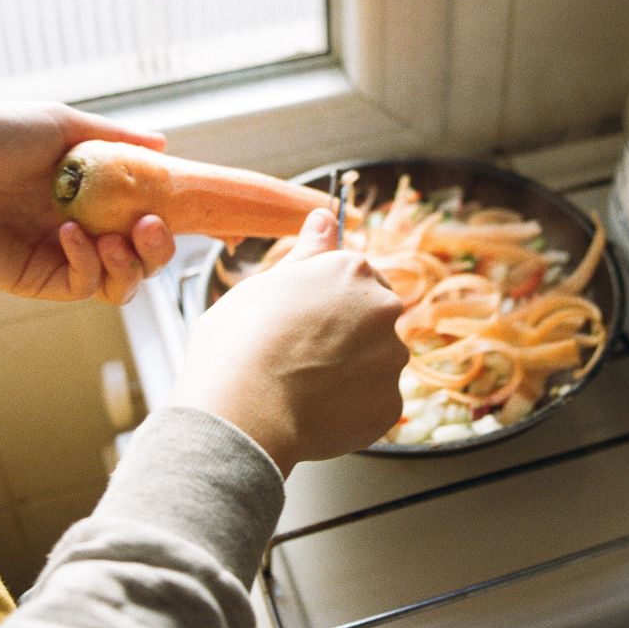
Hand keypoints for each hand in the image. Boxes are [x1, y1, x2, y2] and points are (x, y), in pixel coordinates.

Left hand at [0, 101, 175, 303]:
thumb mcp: (57, 124)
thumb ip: (111, 136)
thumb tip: (164, 143)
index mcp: (96, 191)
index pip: (149, 211)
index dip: (176, 216)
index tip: (196, 210)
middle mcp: (88, 227)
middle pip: (147, 256)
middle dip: (161, 248)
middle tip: (152, 226)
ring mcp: (65, 256)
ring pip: (124, 281)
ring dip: (133, 264)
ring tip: (118, 238)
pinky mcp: (40, 279)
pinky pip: (84, 285)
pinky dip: (89, 264)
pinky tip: (70, 235)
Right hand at [170, 208, 407, 476]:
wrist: (242, 412)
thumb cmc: (238, 342)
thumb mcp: (265, 284)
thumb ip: (306, 253)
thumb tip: (326, 215)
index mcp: (352, 269)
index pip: (355, 277)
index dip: (325, 301)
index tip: (302, 319)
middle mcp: (382, 308)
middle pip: (371, 318)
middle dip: (345, 334)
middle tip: (300, 355)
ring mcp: (390, 358)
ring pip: (376, 361)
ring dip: (351, 372)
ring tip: (304, 387)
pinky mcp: (390, 404)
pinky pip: (373, 403)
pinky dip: (351, 409)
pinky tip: (314, 411)